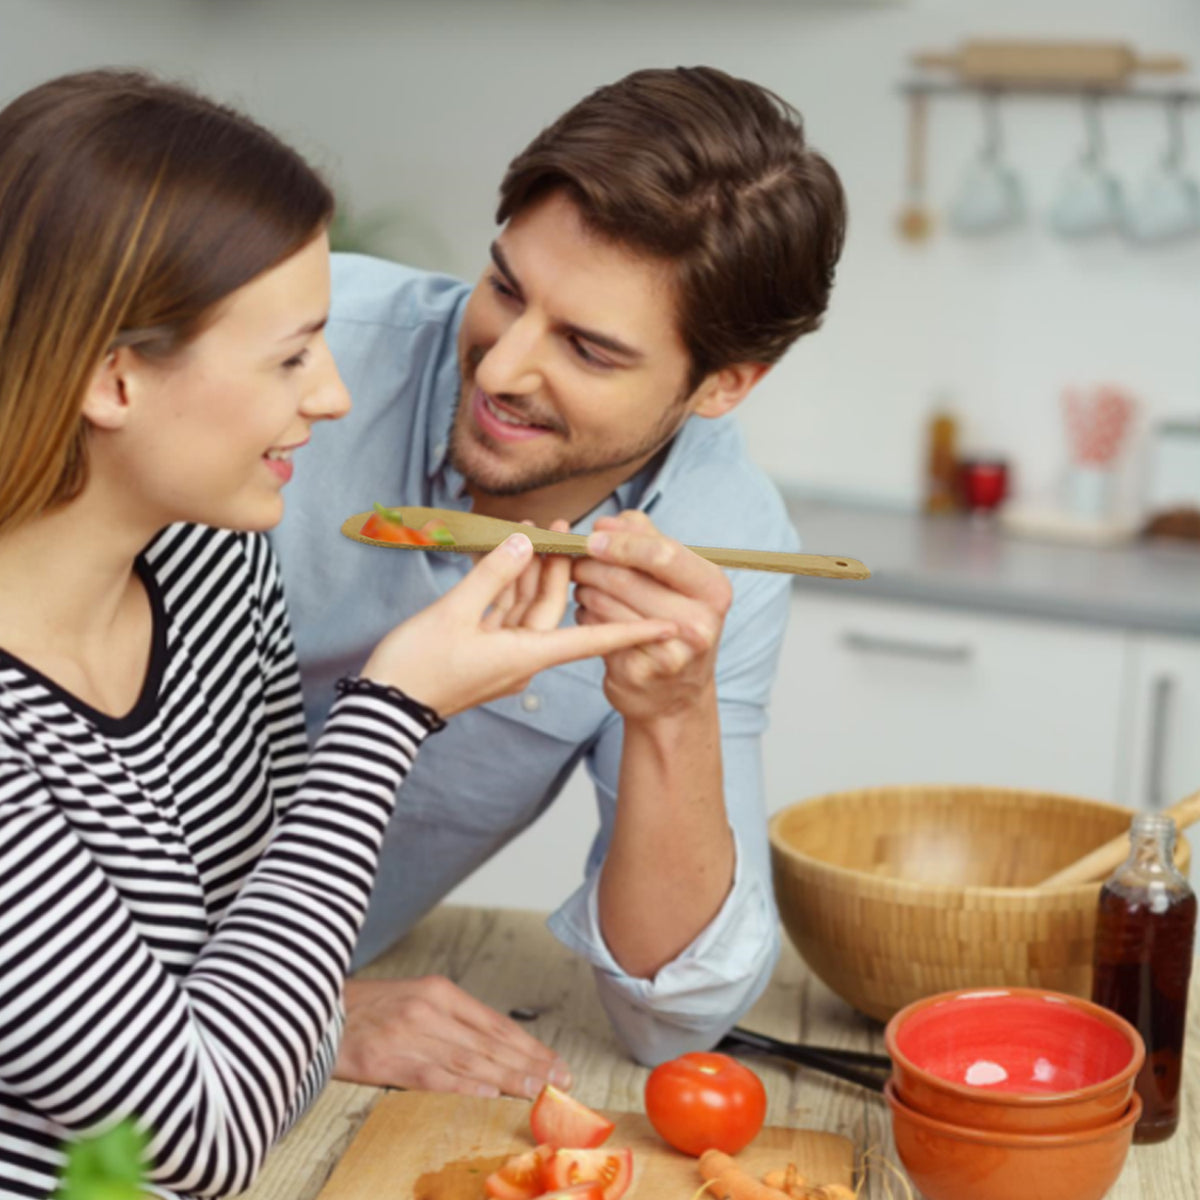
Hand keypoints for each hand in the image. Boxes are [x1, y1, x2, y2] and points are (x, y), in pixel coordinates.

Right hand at [335, 977, 571, 1097]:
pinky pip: (432, 1076)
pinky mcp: (385, 1059)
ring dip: (507, 1078)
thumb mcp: (413, 1001)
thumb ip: (450, 1022)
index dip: (529, 1045)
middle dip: (529, 1063)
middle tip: (560, 1081)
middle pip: (489, 1042)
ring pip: (469, 1060)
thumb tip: (493, 1051)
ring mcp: (408, 1034)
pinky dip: (463, 1086)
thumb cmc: (366, 1010)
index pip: (495, 1023)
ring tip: (537, 1091)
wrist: (312, 1009)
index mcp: (438, 992)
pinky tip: (488, 1094)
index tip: (555, 1063)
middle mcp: (428, 1009)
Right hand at [361, 532, 674, 716]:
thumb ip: (491, 576)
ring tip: (539, 533)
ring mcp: (501, 655)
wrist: (383, 710)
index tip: (669, 624)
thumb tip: (522, 543)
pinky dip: (507, 588)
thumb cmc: (419, 668)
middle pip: (553, 607)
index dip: (632, 629)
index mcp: (526, 654)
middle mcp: (521, 656)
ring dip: (531, 573)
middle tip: (568, 528)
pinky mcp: (481, 652)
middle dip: (563, 569)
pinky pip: (504, 614)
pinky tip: (508, 559)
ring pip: (527, 607)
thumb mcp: (454, 615)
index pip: (592, 638)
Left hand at [572, 511, 732, 722]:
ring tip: (586, 586)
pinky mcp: (639, 672)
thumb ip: (645, 539)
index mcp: (713, 589)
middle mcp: (700, 623)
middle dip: (590, 564)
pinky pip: (595, 627)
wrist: (675, 694)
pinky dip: (585, 613)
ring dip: (584, 587)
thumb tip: (606, 523)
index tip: (593, 537)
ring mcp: (670, 652)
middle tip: (576, 560)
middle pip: (625, 578)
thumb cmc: (673, 621)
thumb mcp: (675, 578)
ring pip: (603, 601)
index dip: (621, 542)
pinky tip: (590, 612)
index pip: (664, 553)